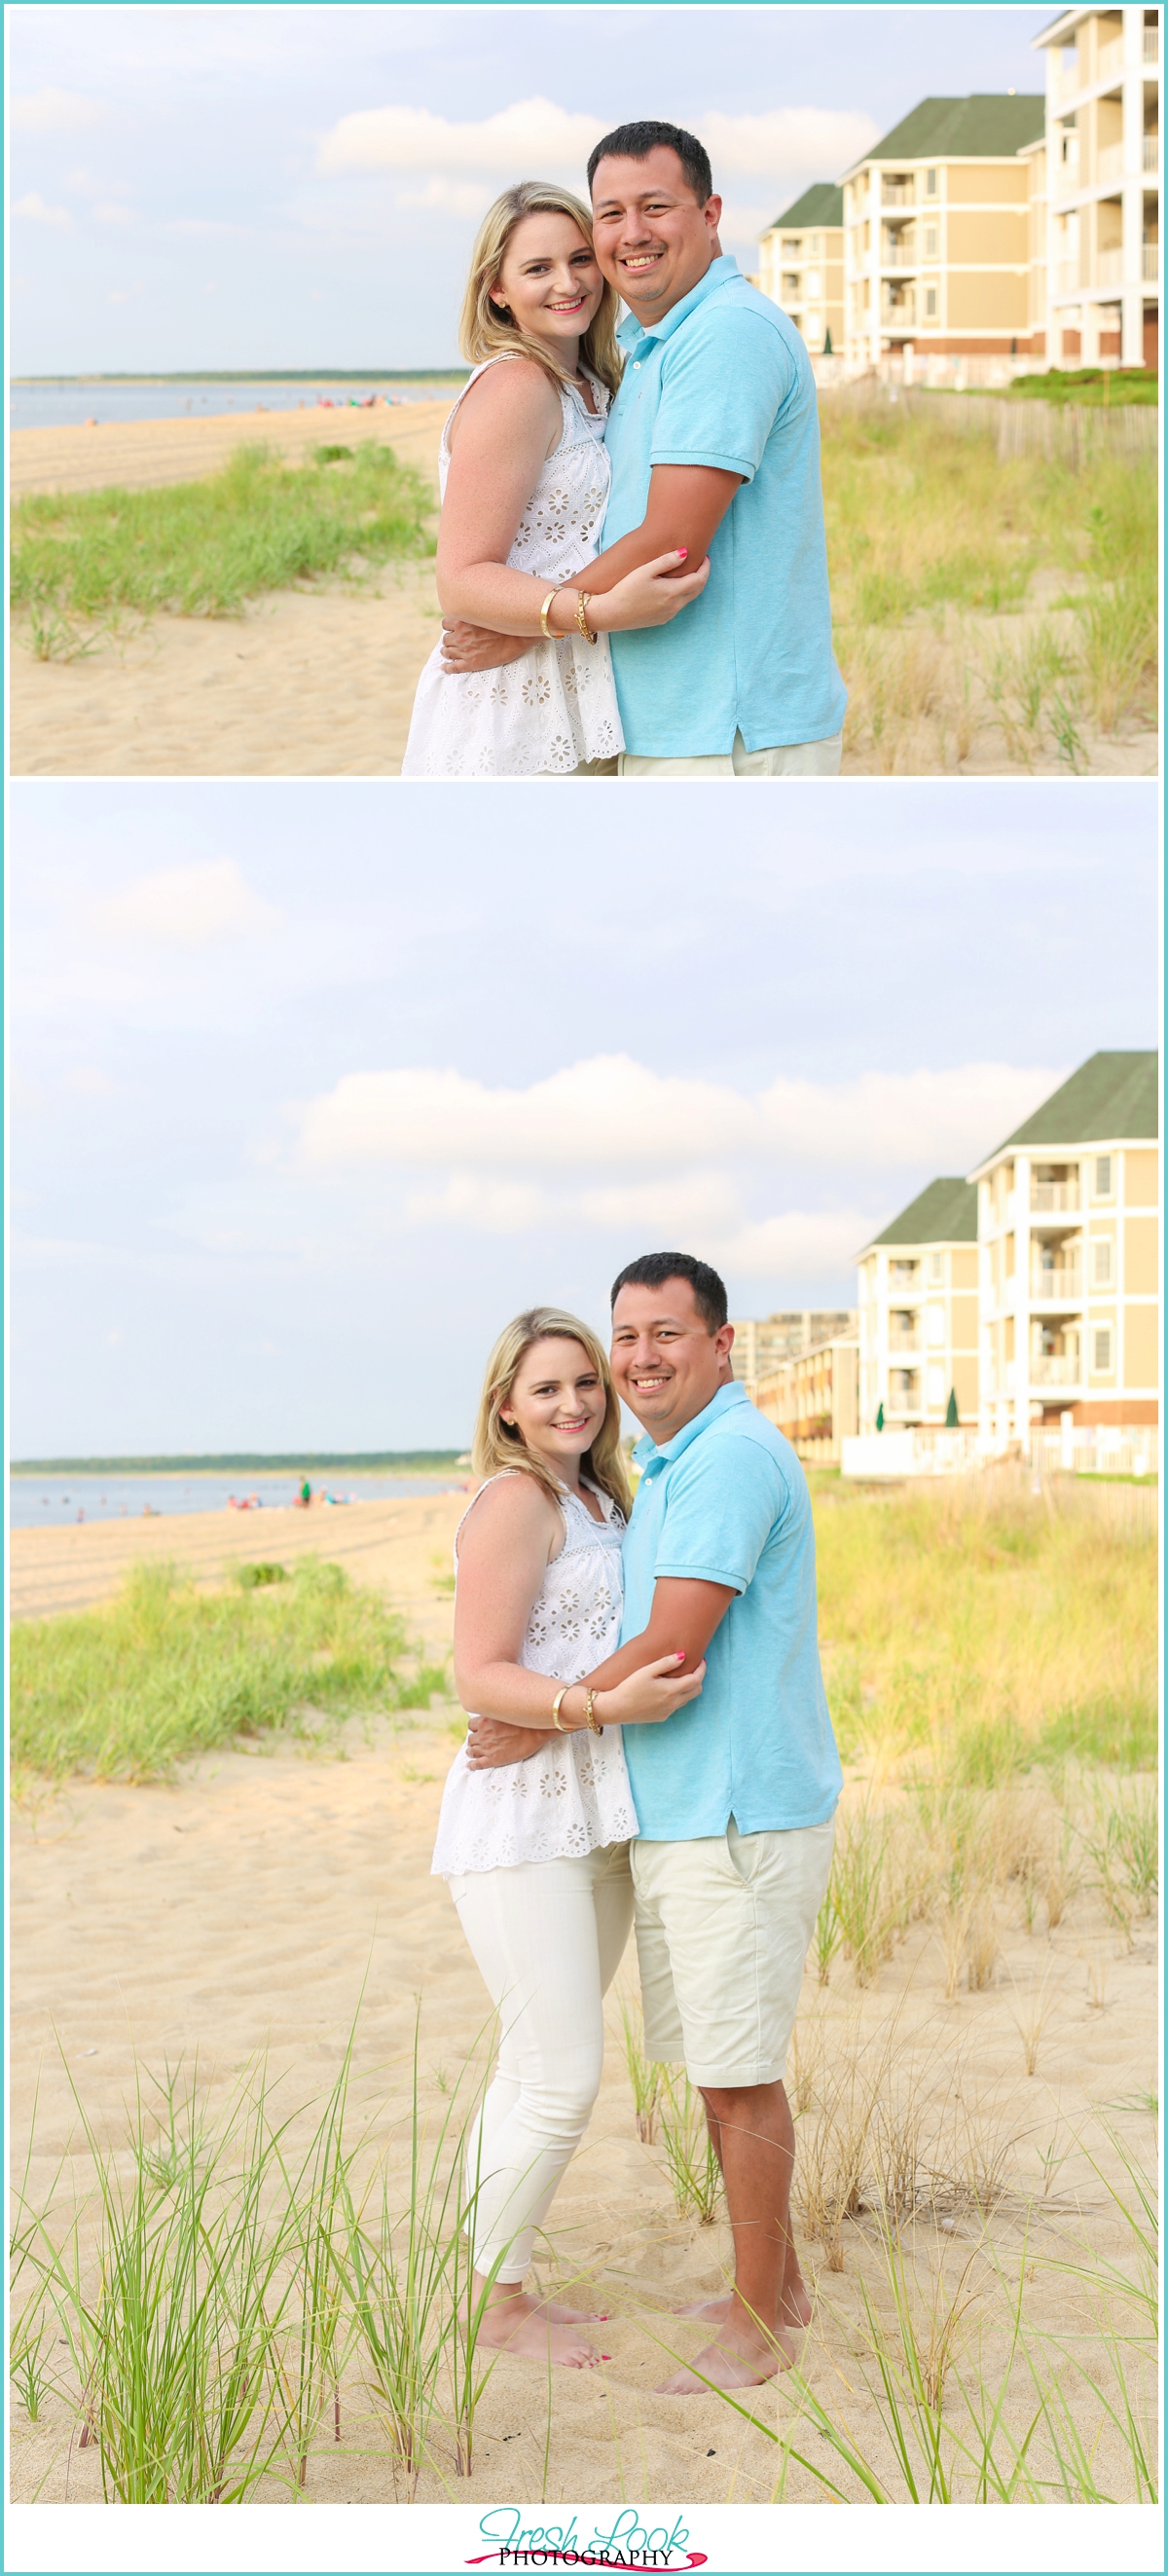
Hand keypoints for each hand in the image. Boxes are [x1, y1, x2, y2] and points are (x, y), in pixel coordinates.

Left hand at [440, 620, 531, 675]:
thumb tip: (468, 614)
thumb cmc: (503, 624)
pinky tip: (444, 668)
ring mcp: (464, 651)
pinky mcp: (470, 663)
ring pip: (446, 652)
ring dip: (446, 652)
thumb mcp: (483, 613)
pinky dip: (446, 668)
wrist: (515, 638)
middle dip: (449, 640)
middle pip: (445, 639)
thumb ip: (472, 615)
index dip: (449, 627)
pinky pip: (453, 667)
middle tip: (453, 642)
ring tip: (448, 654)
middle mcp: (460, 636)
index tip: (452, 630)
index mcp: (462, 622)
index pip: (445, 624)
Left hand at [465, 1716, 553, 1770]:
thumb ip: (494, 1715)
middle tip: (478, 1742)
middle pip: (470, 1739)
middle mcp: (483, 1735)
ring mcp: (487, 1748)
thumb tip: (492, 1715)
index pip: (471, 1726)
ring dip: (471, 1751)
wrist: (534, 1733)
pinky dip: (471, 1765)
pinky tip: (470, 1766)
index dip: (475, 1729)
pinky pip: (477, 1764)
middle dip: (474, 1741)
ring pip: (471, 1751)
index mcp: (484, 1721)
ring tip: (473, 1753)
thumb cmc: (523, 1721)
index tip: (478, 1731)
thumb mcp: (504, 1712)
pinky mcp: (493, 1760)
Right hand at [596, 550, 710, 634]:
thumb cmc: (625, 590)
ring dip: (691, 585)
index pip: (699, 579)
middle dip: (701, 575)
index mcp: (672, 592)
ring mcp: (669, 615)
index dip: (705, 567)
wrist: (611, 613)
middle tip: (699, 562)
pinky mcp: (662, 619)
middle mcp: (674, 606)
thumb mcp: (645, 570)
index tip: (705, 557)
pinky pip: (678, 606)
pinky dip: (681, 594)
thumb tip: (685, 552)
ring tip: (686, 572)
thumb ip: (666, 561)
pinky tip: (672, 586)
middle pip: (697, 590)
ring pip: (688, 598)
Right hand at [597, 1652, 706, 1727]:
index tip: (701, 1660)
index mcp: (671, 1690)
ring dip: (688, 1687)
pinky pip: (676, 1706)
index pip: (696, 1679)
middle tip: (693, 1667)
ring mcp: (668, 1712)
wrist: (615, 1708)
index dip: (702, 1669)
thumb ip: (666, 1663)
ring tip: (680, 1676)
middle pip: (696, 1690)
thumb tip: (683, 1655)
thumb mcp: (646, 1671)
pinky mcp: (661, 1717)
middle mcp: (673, 1703)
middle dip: (698, 1678)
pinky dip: (678, 1696)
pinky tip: (666, 1689)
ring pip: (687, 1699)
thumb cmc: (628, 1687)